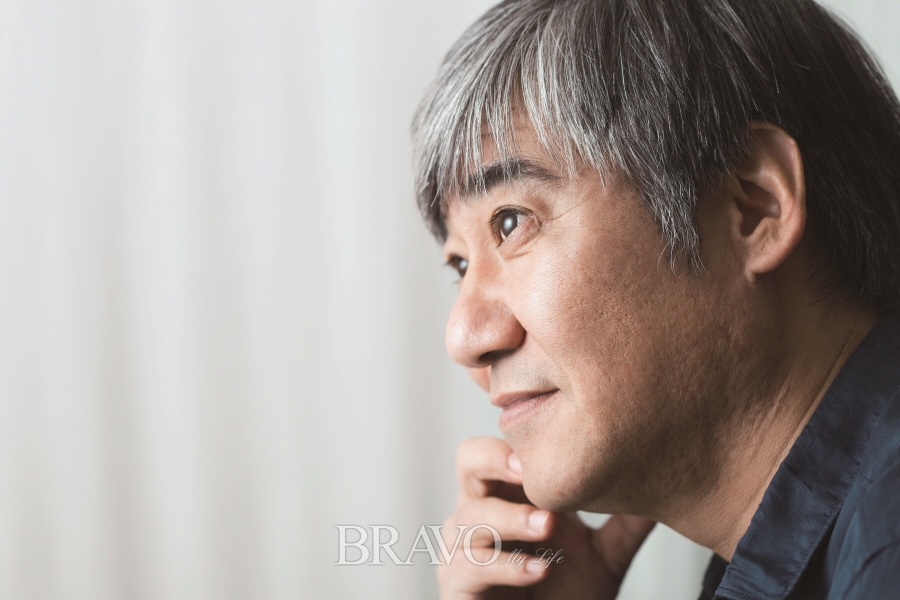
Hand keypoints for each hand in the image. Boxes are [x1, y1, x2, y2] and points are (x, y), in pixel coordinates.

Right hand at [438, 437, 654, 599]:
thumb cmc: (563, 596)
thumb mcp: (603, 556)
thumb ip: (626, 524)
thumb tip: (664, 488)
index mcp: (510, 493)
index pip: (502, 446)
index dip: (520, 439)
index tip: (558, 439)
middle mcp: (480, 510)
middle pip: (468, 460)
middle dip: (495, 458)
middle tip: (527, 467)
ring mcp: (463, 546)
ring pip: (470, 515)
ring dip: (510, 517)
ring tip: (547, 524)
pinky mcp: (457, 583)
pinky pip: (471, 566)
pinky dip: (508, 565)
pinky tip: (541, 569)